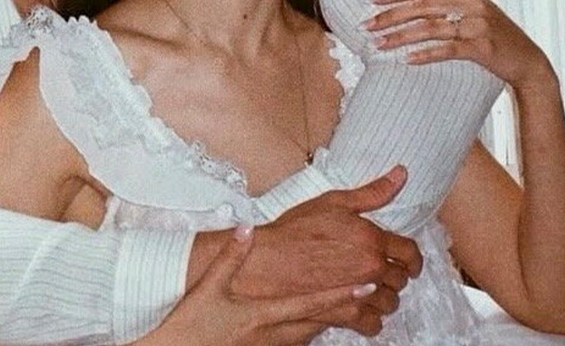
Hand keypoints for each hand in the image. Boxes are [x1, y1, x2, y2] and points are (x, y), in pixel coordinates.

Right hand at [139, 230, 356, 345]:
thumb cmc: (191, 326)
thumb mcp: (209, 288)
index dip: (342, 295)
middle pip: (321, 319)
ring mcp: (271, 345)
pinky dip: (310, 327)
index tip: (367, 285)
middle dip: (348, 305)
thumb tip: (245, 229)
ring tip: (354, 302)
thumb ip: (230, 256)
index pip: (313, 304)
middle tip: (373, 290)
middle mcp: (274, 333)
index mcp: (264, 315)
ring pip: (311, 330)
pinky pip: (297, 338)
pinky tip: (313, 319)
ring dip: (332, 316)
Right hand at [234, 166, 420, 335]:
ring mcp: (360, 293)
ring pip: (390, 302)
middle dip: (394, 275)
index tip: (410, 262)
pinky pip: (373, 324)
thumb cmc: (296, 231)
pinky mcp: (346, 314)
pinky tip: (361, 308)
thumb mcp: (335, 202)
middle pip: (401, 279)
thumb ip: (373, 192)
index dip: (413, 258)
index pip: (410, 253)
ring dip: (384, 296)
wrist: (269, 261)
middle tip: (382, 271)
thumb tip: (400, 175)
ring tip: (371, 288)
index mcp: (372, 239)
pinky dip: (371, 319)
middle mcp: (371, 268)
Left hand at [364, 0, 555, 89]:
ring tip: (379, 44)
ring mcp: (477, 25)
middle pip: (422, 5)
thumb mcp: (479, 2)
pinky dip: (426, 53)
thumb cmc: (498, 33)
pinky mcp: (482, 47)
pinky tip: (408, 59)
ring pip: (430, 27)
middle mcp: (472, 4)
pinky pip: (448, 49)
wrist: (528, 61)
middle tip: (366, 24)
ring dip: (400, 36)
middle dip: (390, 14)